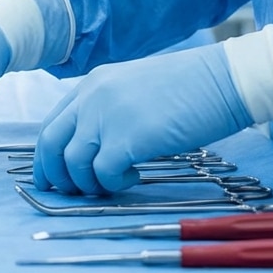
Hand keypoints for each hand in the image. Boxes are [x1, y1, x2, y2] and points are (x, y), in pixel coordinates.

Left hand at [33, 42, 252, 194]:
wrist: (225, 79)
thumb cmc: (191, 88)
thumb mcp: (136, 90)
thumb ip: (109, 110)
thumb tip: (95, 146)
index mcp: (92, 85)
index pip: (52, 124)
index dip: (47, 156)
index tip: (51, 178)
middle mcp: (91, 98)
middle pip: (50, 143)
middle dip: (55, 175)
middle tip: (72, 193)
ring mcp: (107, 116)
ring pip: (73, 163)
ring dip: (89, 182)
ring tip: (113, 182)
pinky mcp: (127, 137)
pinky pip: (103, 173)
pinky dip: (114, 183)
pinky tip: (135, 175)